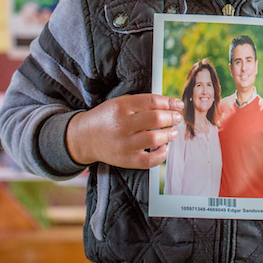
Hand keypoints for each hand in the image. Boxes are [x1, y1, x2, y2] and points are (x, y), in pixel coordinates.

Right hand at [66, 94, 183, 169]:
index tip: (178, 105)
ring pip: (155, 139)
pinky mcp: (124, 160)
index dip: (169, 102)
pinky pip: (149, 160)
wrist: (84, 137)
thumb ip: (143, 103)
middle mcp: (121, 124)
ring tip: (172, 132)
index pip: (152, 101)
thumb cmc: (108, 118)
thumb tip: (171, 105)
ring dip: (169, 135)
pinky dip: (161, 155)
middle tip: (176, 118)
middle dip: (172, 118)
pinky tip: (164, 148)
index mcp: (121, 106)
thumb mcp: (120, 103)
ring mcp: (123, 144)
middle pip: (156, 119)